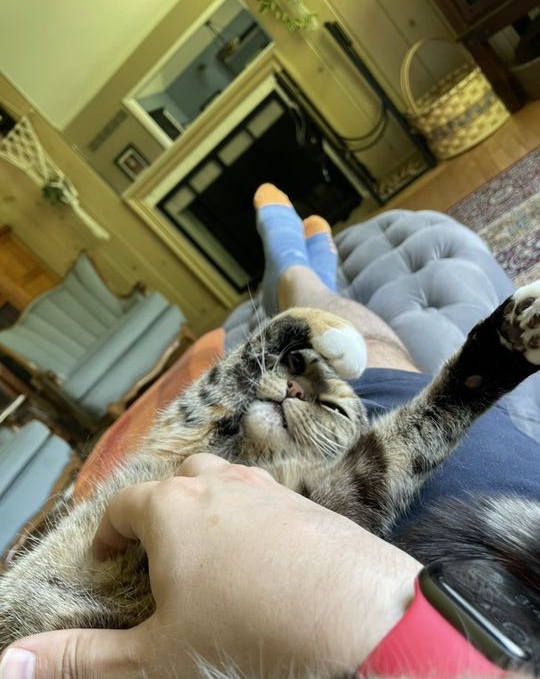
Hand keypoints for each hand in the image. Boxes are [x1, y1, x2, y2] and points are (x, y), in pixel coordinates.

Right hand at [0, 454, 420, 677]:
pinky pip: (265, 495)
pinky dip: (253, 515)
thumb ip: (83, 658)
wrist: (350, 614)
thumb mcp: (154, 656)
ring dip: (209, 505)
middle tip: (159, 550)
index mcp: (171, 509)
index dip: (109, 533)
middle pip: (176, 478)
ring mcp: (264, 486)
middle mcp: (217, 483)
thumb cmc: (244, 629)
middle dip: (162, 509)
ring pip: (224, 478)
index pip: (123, 505)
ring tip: (210, 549)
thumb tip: (11, 665)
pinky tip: (263, 554)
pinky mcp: (302, 499)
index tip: (108, 560)